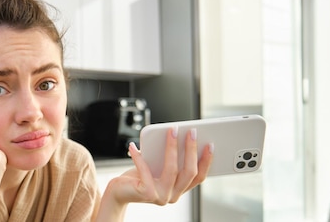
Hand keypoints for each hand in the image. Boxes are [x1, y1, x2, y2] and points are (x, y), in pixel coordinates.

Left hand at [97, 128, 212, 220]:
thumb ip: (168, 159)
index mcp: (178, 190)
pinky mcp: (147, 193)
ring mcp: (161, 196)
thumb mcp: (156, 167)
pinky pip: (145, 170)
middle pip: (189, 172)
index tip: (210, 145)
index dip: (206, 161)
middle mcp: (172, 196)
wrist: (118, 193)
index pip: (198, 177)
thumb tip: (177, 136)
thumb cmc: (138, 177)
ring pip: (172, 170)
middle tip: (191, 132)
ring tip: (171, 132)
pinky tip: (133, 146)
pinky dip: (139, 156)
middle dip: (191, 149)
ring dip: (172, 148)